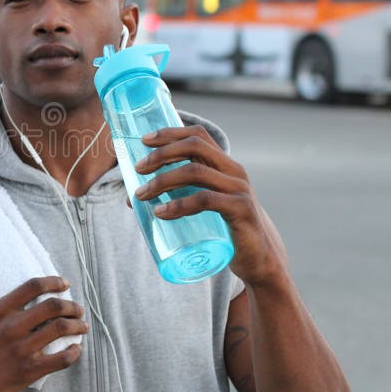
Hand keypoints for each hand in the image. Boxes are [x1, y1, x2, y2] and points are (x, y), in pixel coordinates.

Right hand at [0, 276, 86, 391]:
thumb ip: (6, 311)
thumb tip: (35, 301)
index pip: (33, 285)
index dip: (54, 282)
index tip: (65, 284)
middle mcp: (11, 326)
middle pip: (53, 305)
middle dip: (72, 305)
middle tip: (78, 309)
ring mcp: (20, 349)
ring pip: (61, 328)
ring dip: (78, 326)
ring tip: (82, 327)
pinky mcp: (28, 371)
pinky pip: (62, 358)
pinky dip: (75, 352)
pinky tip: (76, 350)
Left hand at [131, 126, 288, 285]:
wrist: (259, 258)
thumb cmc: (225, 228)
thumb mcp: (203, 205)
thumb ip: (176, 195)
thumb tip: (131, 197)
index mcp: (224, 165)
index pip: (198, 136)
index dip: (170, 133)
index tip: (144, 140)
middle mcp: (233, 171)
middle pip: (194, 147)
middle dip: (162, 154)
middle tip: (138, 169)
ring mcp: (239, 190)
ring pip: (195, 172)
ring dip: (163, 180)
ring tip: (140, 195)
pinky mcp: (240, 211)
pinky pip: (205, 200)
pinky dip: (179, 205)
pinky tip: (160, 213)